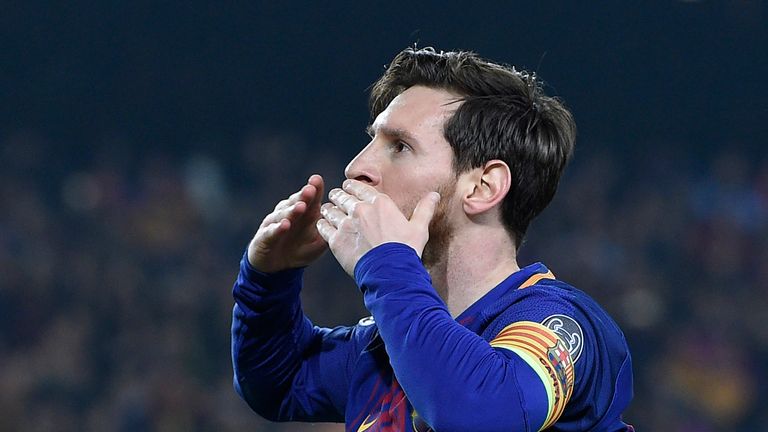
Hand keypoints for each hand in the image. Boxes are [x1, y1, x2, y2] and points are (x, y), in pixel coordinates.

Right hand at [247, 175, 327, 272]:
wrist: (275, 266)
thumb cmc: (300, 249)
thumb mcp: (317, 243)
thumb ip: (328, 233)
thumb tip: (343, 223)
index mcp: (304, 213)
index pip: (310, 199)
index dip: (314, 189)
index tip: (317, 180)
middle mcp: (289, 213)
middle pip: (297, 202)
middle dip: (304, 196)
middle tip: (311, 189)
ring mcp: (276, 223)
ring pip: (284, 215)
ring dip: (292, 210)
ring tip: (300, 207)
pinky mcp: (265, 237)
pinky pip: (271, 232)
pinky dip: (278, 228)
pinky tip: (284, 225)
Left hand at [316, 179, 439, 275]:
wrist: (391, 272)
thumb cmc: (407, 250)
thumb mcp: (419, 228)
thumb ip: (424, 209)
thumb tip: (434, 195)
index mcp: (379, 203)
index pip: (358, 187)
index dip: (351, 186)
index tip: (348, 188)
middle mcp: (360, 210)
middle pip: (341, 196)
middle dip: (338, 196)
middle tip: (336, 198)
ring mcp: (346, 225)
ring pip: (330, 210)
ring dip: (329, 209)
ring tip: (328, 211)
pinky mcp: (336, 241)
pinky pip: (323, 227)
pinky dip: (322, 225)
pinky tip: (323, 225)